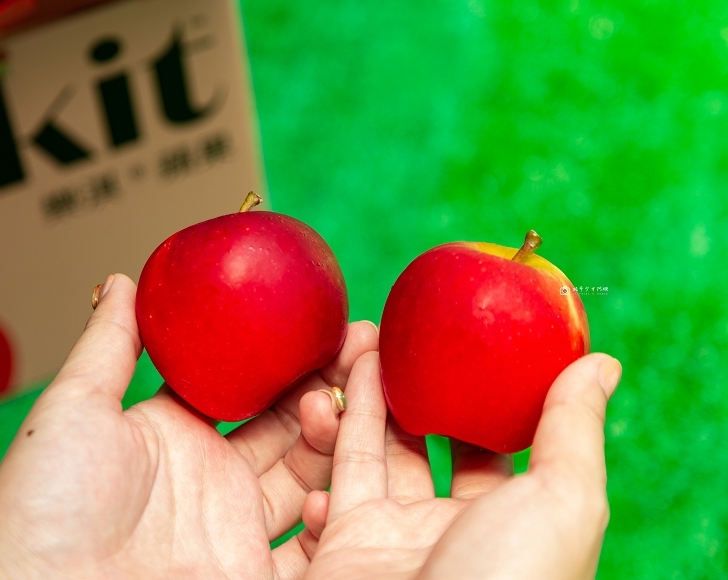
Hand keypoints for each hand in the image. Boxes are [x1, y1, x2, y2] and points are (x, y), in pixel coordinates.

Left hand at [0, 274, 377, 579]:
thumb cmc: (45, 503)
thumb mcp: (76, 409)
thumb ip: (110, 345)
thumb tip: (124, 280)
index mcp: (179, 434)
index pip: (252, 387)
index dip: (292, 357)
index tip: (331, 323)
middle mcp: (215, 479)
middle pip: (292, 425)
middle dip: (333, 385)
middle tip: (366, 345)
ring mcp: (237, 528)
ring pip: (313, 474)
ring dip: (344, 432)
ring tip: (369, 386)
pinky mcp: (253, 575)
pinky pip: (313, 542)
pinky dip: (337, 505)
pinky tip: (353, 460)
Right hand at [301, 351, 621, 579]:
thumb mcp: (562, 500)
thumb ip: (573, 431)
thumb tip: (602, 364)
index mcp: (510, 526)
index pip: (494, 448)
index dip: (481, 396)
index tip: (467, 346)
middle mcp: (450, 532)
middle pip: (428, 445)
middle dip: (416, 391)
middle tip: (404, 336)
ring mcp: (393, 537)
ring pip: (377, 451)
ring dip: (370, 397)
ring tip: (368, 342)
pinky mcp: (344, 542)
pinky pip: (339, 474)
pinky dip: (335, 430)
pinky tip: (337, 390)